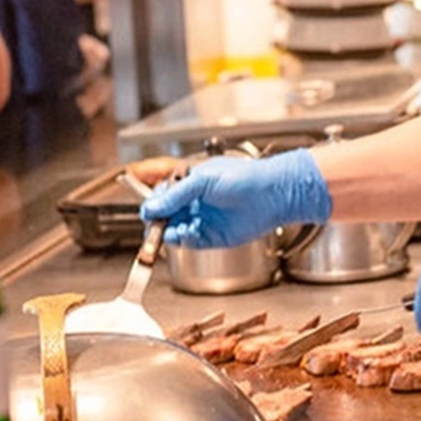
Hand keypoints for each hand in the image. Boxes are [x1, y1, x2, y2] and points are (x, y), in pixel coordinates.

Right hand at [140, 148, 330, 248]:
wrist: (272, 194)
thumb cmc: (244, 178)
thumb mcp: (203, 181)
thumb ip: (175, 196)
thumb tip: (152, 207)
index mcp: (191, 183)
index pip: (163, 196)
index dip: (154, 206)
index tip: (148, 214)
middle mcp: (196, 202)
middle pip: (167, 216)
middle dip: (159, 223)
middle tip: (155, 228)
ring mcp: (204, 220)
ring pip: (176, 231)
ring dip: (170, 233)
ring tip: (172, 231)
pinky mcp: (213, 237)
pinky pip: (191, 242)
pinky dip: (184, 241)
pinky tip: (185, 235)